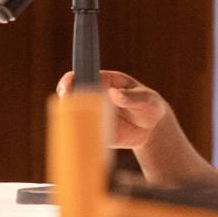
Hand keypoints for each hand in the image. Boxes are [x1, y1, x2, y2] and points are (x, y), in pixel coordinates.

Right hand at [56, 70, 170, 148]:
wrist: (152, 129)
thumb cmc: (150, 106)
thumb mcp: (146, 99)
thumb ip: (131, 96)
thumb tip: (114, 93)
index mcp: (105, 82)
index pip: (82, 75)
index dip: (71, 80)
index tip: (68, 87)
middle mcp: (94, 97)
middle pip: (71, 95)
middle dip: (64, 100)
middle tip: (68, 107)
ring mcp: (92, 115)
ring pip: (72, 116)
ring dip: (68, 120)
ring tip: (76, 125)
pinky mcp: (94, 132)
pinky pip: (81, 134)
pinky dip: (76, 136)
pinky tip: (78, 141)